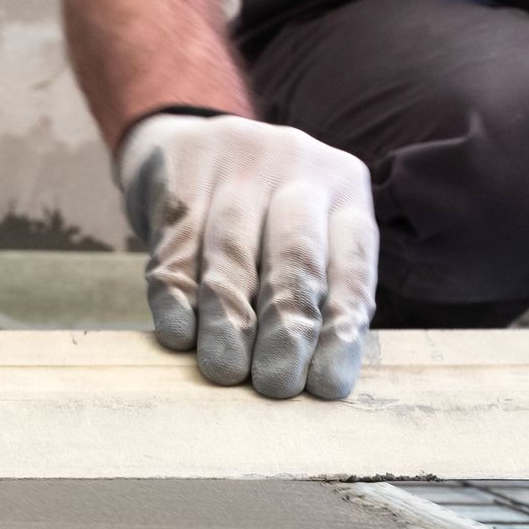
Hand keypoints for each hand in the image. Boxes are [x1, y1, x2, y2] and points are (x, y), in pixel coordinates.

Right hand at [118, 112, 378, 399]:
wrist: (183, 142)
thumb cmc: (255, 216)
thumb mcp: (300, 233)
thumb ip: (313, 291)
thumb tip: (312, 379)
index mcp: (345, 189)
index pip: (351, 266)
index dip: (339, 331)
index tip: (324, 387)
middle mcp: (299, 166)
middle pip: (296, 258)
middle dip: (286, 330)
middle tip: (274, 385)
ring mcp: (238, 162)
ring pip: (232, 255)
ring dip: (228, 322)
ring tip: (225, 372)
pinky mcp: (181, 169)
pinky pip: (178, 243)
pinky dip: (177, 296)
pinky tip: (179, 335)